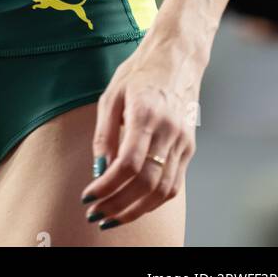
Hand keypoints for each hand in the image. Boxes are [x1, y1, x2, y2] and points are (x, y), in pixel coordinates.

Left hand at [79, 37, 200, 228]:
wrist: (177, 58)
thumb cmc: (140, 73)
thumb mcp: (112, 95)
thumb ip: (105, 134)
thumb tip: (99, 169)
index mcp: (146, 114)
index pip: (128, 164)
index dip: (107, 186)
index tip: (88, 197)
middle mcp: (169, 131)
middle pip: (146, 183)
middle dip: (118, 205)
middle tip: (96, 215)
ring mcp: (183, 141)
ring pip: (163, 190)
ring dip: (136, 210)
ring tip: (112, 217)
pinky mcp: (189, 148)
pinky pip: (173, 184)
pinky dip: (153, 201)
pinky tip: (133, 205)